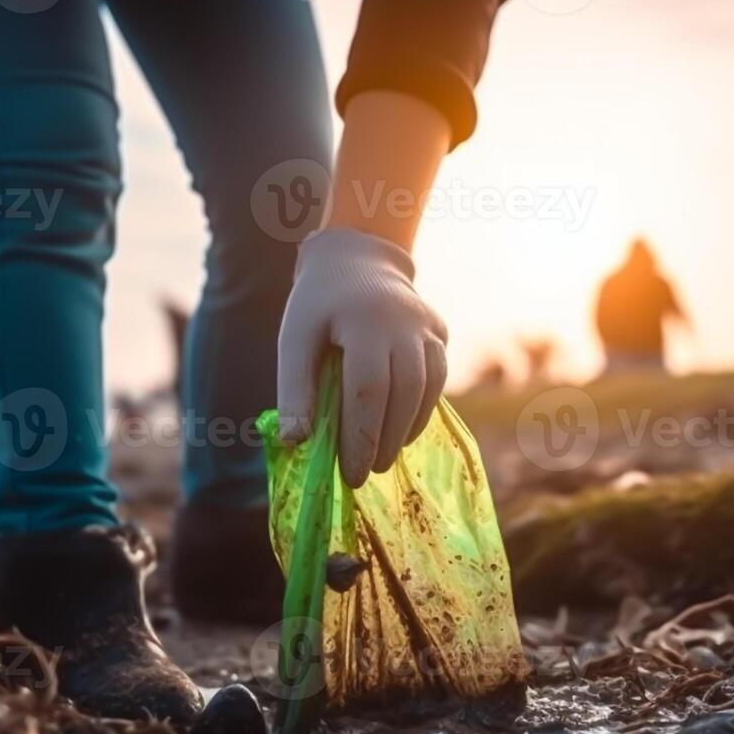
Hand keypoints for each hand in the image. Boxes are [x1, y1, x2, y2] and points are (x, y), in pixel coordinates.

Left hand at [277, 229, 448, 488]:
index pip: (367, 389)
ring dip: (406, 429)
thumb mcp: (295, 339)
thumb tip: (295, 442)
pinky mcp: (438, 331)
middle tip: (365, 473)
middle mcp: (403, 323)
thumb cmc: (318, 306)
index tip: (350, 473)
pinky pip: (438, 378)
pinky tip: (402, 431)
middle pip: (403, 392)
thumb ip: (294, 389)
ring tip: (382, 458)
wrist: (356, 260)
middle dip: (385, 440)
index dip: (361, 436)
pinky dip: (422, 410)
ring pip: (427, 388)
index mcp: (363, 321)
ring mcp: (426, 326)